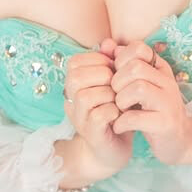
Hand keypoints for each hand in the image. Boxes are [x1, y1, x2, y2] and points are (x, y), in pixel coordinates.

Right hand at [62, 40, 133, 172]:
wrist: (112, 150)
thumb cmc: (114, 113)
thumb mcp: (113, 84)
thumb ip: (110, 62)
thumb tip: (109, 42)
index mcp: (73, 85)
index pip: (75, 62)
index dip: (99, 61)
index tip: (114, 70)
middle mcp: (71, 101)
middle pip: (76, 78)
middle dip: (103, 76)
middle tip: (118, 86)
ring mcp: (78, 118)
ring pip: (87, 96)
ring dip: (109, 95)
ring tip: (120, 100)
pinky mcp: (91, 134)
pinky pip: (98, 115)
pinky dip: (114, 111)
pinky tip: (121, 114)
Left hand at [109, 39, 191, 165]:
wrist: (179, 140)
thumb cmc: (153, 111)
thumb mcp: (139, 84)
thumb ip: (123, 64)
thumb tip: (106, 45)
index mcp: (160, 69)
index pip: (138, 48)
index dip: (121, 60)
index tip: (117, 76)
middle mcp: (167, 82)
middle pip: (135, 68)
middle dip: (118, 82)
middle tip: (116, 96)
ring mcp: (168, 102)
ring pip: (137, 88)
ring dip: (120, 100)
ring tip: (119, 110)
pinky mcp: (165, 123)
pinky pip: (136, 117)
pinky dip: (121, 122)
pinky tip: (120, 126)